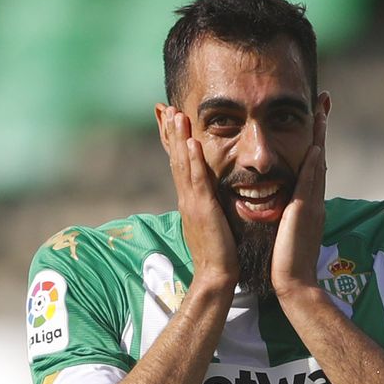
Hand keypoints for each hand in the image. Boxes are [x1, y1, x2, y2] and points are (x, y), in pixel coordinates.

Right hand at [160, 110, 237, 292]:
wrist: (216, 275)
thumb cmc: (219, 253)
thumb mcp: (213, 221)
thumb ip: (211, 205)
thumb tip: (212, 195)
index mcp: (190, 200)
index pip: (179, 164)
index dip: (173, 141)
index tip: (169, 119)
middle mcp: (186, 198)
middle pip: (175, 158)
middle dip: (169, 132)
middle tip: (164, 107)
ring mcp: (192, 203)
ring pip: (182, 164)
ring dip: (177, 138)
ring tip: (174, 114)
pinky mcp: (202, 210)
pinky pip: (196, 180)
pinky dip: (191, 160)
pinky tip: (189, 142)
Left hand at [272, 110, 327, 307]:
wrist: (294, 283)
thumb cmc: (286, 263)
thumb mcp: (288, 232)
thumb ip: (289, 216)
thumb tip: (284, 206)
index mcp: (309, 205)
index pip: (312, 167)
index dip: (314, 142)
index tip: (315, 121)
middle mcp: (315, 201)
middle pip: (319, 156)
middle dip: (321, 129)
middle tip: (323, 101)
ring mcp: (312, 205)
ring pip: (317, 163)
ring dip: (319, 136)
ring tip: (321, 111)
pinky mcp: (304, 213)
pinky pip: (310, 184)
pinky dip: (313, 165)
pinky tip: (314, 146)